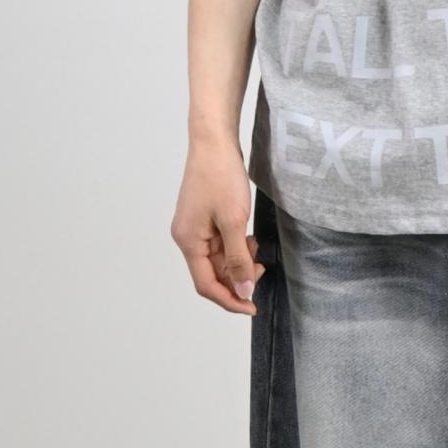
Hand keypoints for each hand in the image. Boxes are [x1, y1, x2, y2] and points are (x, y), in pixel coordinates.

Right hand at [172, 141, 266, 313]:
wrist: (214, 141)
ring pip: (218, 259)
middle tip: (261, 268)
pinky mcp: (205, 219)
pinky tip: (249, 237)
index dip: (229, 299)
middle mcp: (187, 237)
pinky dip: (237, 246)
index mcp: (188, 241)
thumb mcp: (233, 221)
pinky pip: (220, 244)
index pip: (206, 285)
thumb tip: (243, 290)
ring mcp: (195, 228)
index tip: (252, 306)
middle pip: (212, 274)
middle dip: (237, 276)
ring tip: (256, 246)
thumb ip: (238, 259)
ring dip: (239, 260)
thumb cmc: (220, 176)